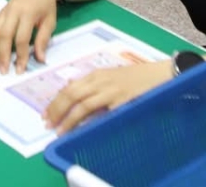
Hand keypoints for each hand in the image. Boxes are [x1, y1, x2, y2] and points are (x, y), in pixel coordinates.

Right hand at [0, 0, 62, 73]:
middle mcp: (13, 12)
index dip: (20, 55)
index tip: (20, 69)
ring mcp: (4, 11)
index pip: (22, 38)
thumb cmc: (46, 4)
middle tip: (3, 71)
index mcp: (28, 13)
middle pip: (4, 35)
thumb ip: (44, 39)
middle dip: (3, 55)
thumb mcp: (50, 21)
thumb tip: (40, 59)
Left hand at [44, 60, 172, 133]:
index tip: (46, 114)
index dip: (55, 102)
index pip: (69, 88)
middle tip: (47, 124)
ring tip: (60, 131)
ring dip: (69, 120)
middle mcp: (100, 81)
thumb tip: (71, 88)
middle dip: (56, 110)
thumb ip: (91, 84)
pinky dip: (91, 122)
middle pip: (71, 95)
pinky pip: (102, 113)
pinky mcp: (122, 102)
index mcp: (95, 75)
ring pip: (83, 105)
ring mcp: (111, 91)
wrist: (158, 75)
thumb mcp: (109, 77)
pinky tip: (84, 130)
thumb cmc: (134, 78)